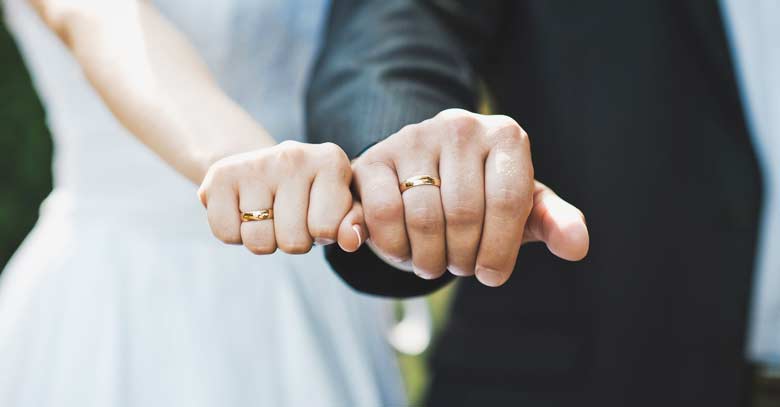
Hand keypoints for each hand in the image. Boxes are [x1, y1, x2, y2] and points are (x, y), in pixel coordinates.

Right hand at [198, 141, 357, 253]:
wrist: (262, 168)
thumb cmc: (312, 195)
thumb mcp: (342, 206)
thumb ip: (355, 223)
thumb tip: (351, 240)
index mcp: (331, 160)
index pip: (328, 230)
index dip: (322, 234)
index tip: (318, 214)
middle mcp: (294, 155)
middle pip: (294, 242)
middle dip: (293, 240)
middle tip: (290, 216)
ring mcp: (255, 163)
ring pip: (259, 242)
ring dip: (264, 239)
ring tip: (268, 213)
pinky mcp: (220, 175)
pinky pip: (227, 234)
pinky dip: (234, 233)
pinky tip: (243, 210)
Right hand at [343, 109, 588, 286]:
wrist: (422, 180)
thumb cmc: (482, 200)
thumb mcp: (522, 210)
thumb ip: (553, 222)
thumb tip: (577, 246)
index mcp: (505, 136)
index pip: (507, 201)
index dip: (499, 250)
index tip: (490, 276)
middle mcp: (461, 126)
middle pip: (464, 213)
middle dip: (463, 257)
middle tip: (460, 266)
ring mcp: (414, 137)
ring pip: (424, 217)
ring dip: (429, 258)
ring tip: (434, 262)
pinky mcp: (375, 157)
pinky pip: (384, 213)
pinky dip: (395, 246)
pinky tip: (405, 250)